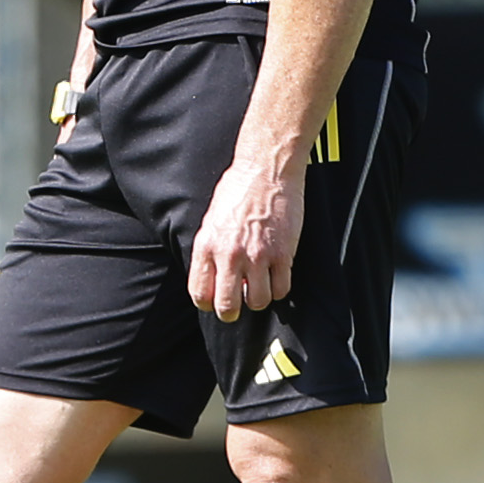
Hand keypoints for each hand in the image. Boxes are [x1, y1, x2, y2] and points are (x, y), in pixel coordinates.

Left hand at [187, 139, 305, 320]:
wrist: (266, 169)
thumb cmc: (238, 189)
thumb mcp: (211, 219)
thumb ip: (210, 250)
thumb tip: (213, 276)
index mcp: (207, 246)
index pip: (200, 294)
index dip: (208, 304)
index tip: (215, 301)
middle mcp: (230, 255)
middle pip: (228, 306)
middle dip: (231, 313)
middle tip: (237, 307)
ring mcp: (258, 256)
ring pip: (258, 302)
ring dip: (258, 299)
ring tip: (259, 287)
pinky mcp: (283, 253)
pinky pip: (282, 288)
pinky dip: (279, 288)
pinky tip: (276, 277)